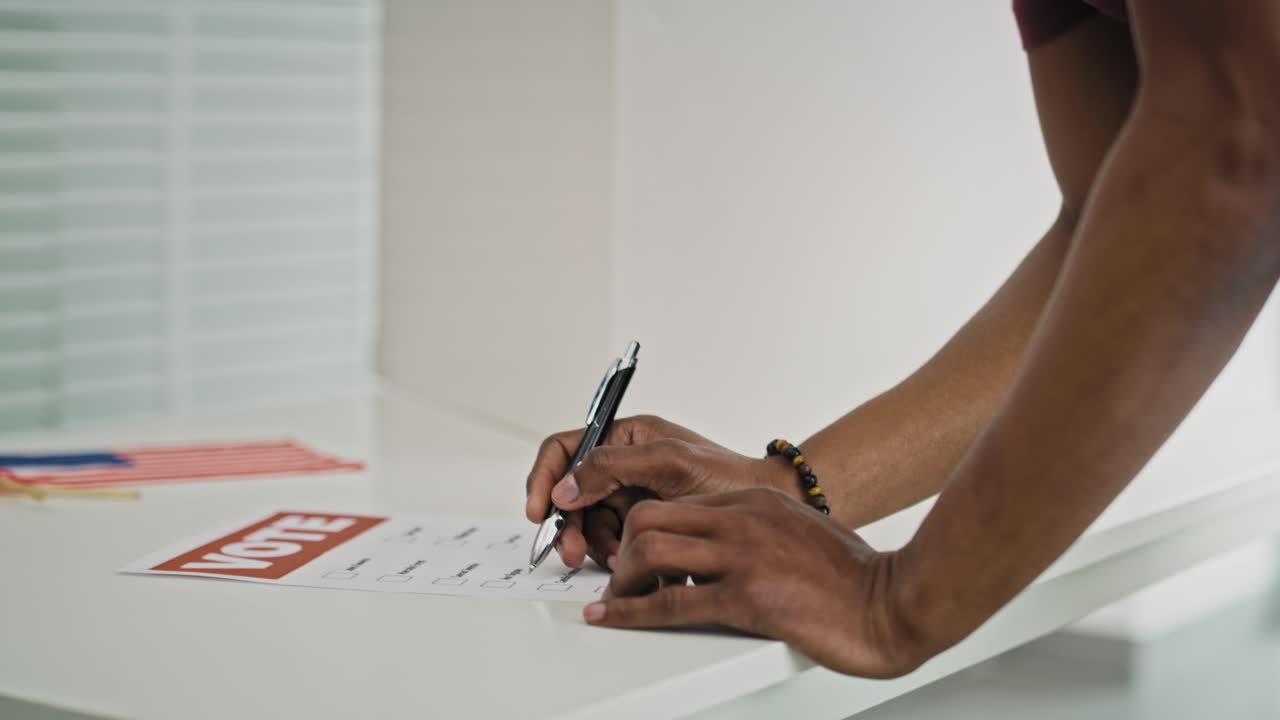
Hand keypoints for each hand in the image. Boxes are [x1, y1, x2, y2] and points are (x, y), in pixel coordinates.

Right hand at [524, 415, 795, 568]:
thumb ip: (612, 467)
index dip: (545, 477)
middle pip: (571, 494)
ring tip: (617, 562)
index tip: (540, 509)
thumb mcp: (668, 461)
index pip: (565, 449)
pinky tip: (631, 565)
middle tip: (572, 554)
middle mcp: (623, 466)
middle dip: (569, 525)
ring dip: (594, 545)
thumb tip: (566, 486)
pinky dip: (614, 555)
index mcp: (625, 437)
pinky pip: (610, 542)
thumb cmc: (727, 476)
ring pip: (588, 523)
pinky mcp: (642, 525)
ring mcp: (631, 497)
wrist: (763, 507)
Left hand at [582, 488, 923, 677]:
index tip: (634, 552)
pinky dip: (630, 612)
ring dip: (622, 580)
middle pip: (650, 517)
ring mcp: (742, 556)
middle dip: (622, 549)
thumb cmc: (855, 576)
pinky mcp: (746, 598)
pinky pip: (670, 601)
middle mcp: (741, 519)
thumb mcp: (800, 531)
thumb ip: (760, 530)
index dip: (645, 530)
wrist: (893, 602)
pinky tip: (613, 617)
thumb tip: (728, 548)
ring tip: (616, 600)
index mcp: (753, 501)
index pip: (676, 503)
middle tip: (619, 576)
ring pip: (650, 551)